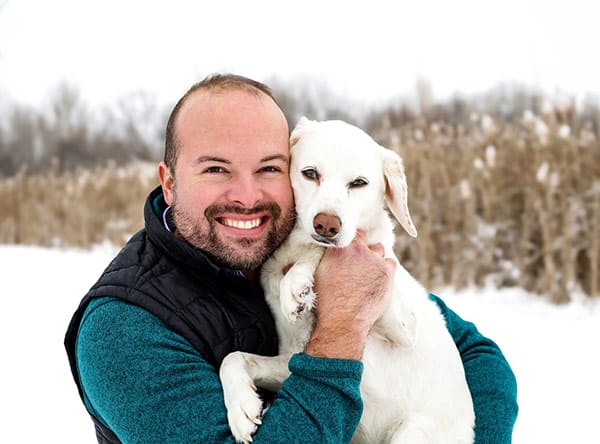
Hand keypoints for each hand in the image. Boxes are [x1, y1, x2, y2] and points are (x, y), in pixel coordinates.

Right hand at [304, 231, 395, 359]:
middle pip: (364, 238)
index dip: (349, 241)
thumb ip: (301, 269)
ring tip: (369, 271)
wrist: (343, 321)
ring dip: (375, 257)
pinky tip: (378, 278)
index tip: (348, 249)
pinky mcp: (387, 273)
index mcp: (338, 248)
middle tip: (358, 261)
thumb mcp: (311, 281)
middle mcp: (357, 250)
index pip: (348, 233)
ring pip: (379, 249)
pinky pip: (391, 263)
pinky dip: (386, 268)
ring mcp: (374, 260)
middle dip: (362, 247)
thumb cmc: (325, 302)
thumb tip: (285, 266)